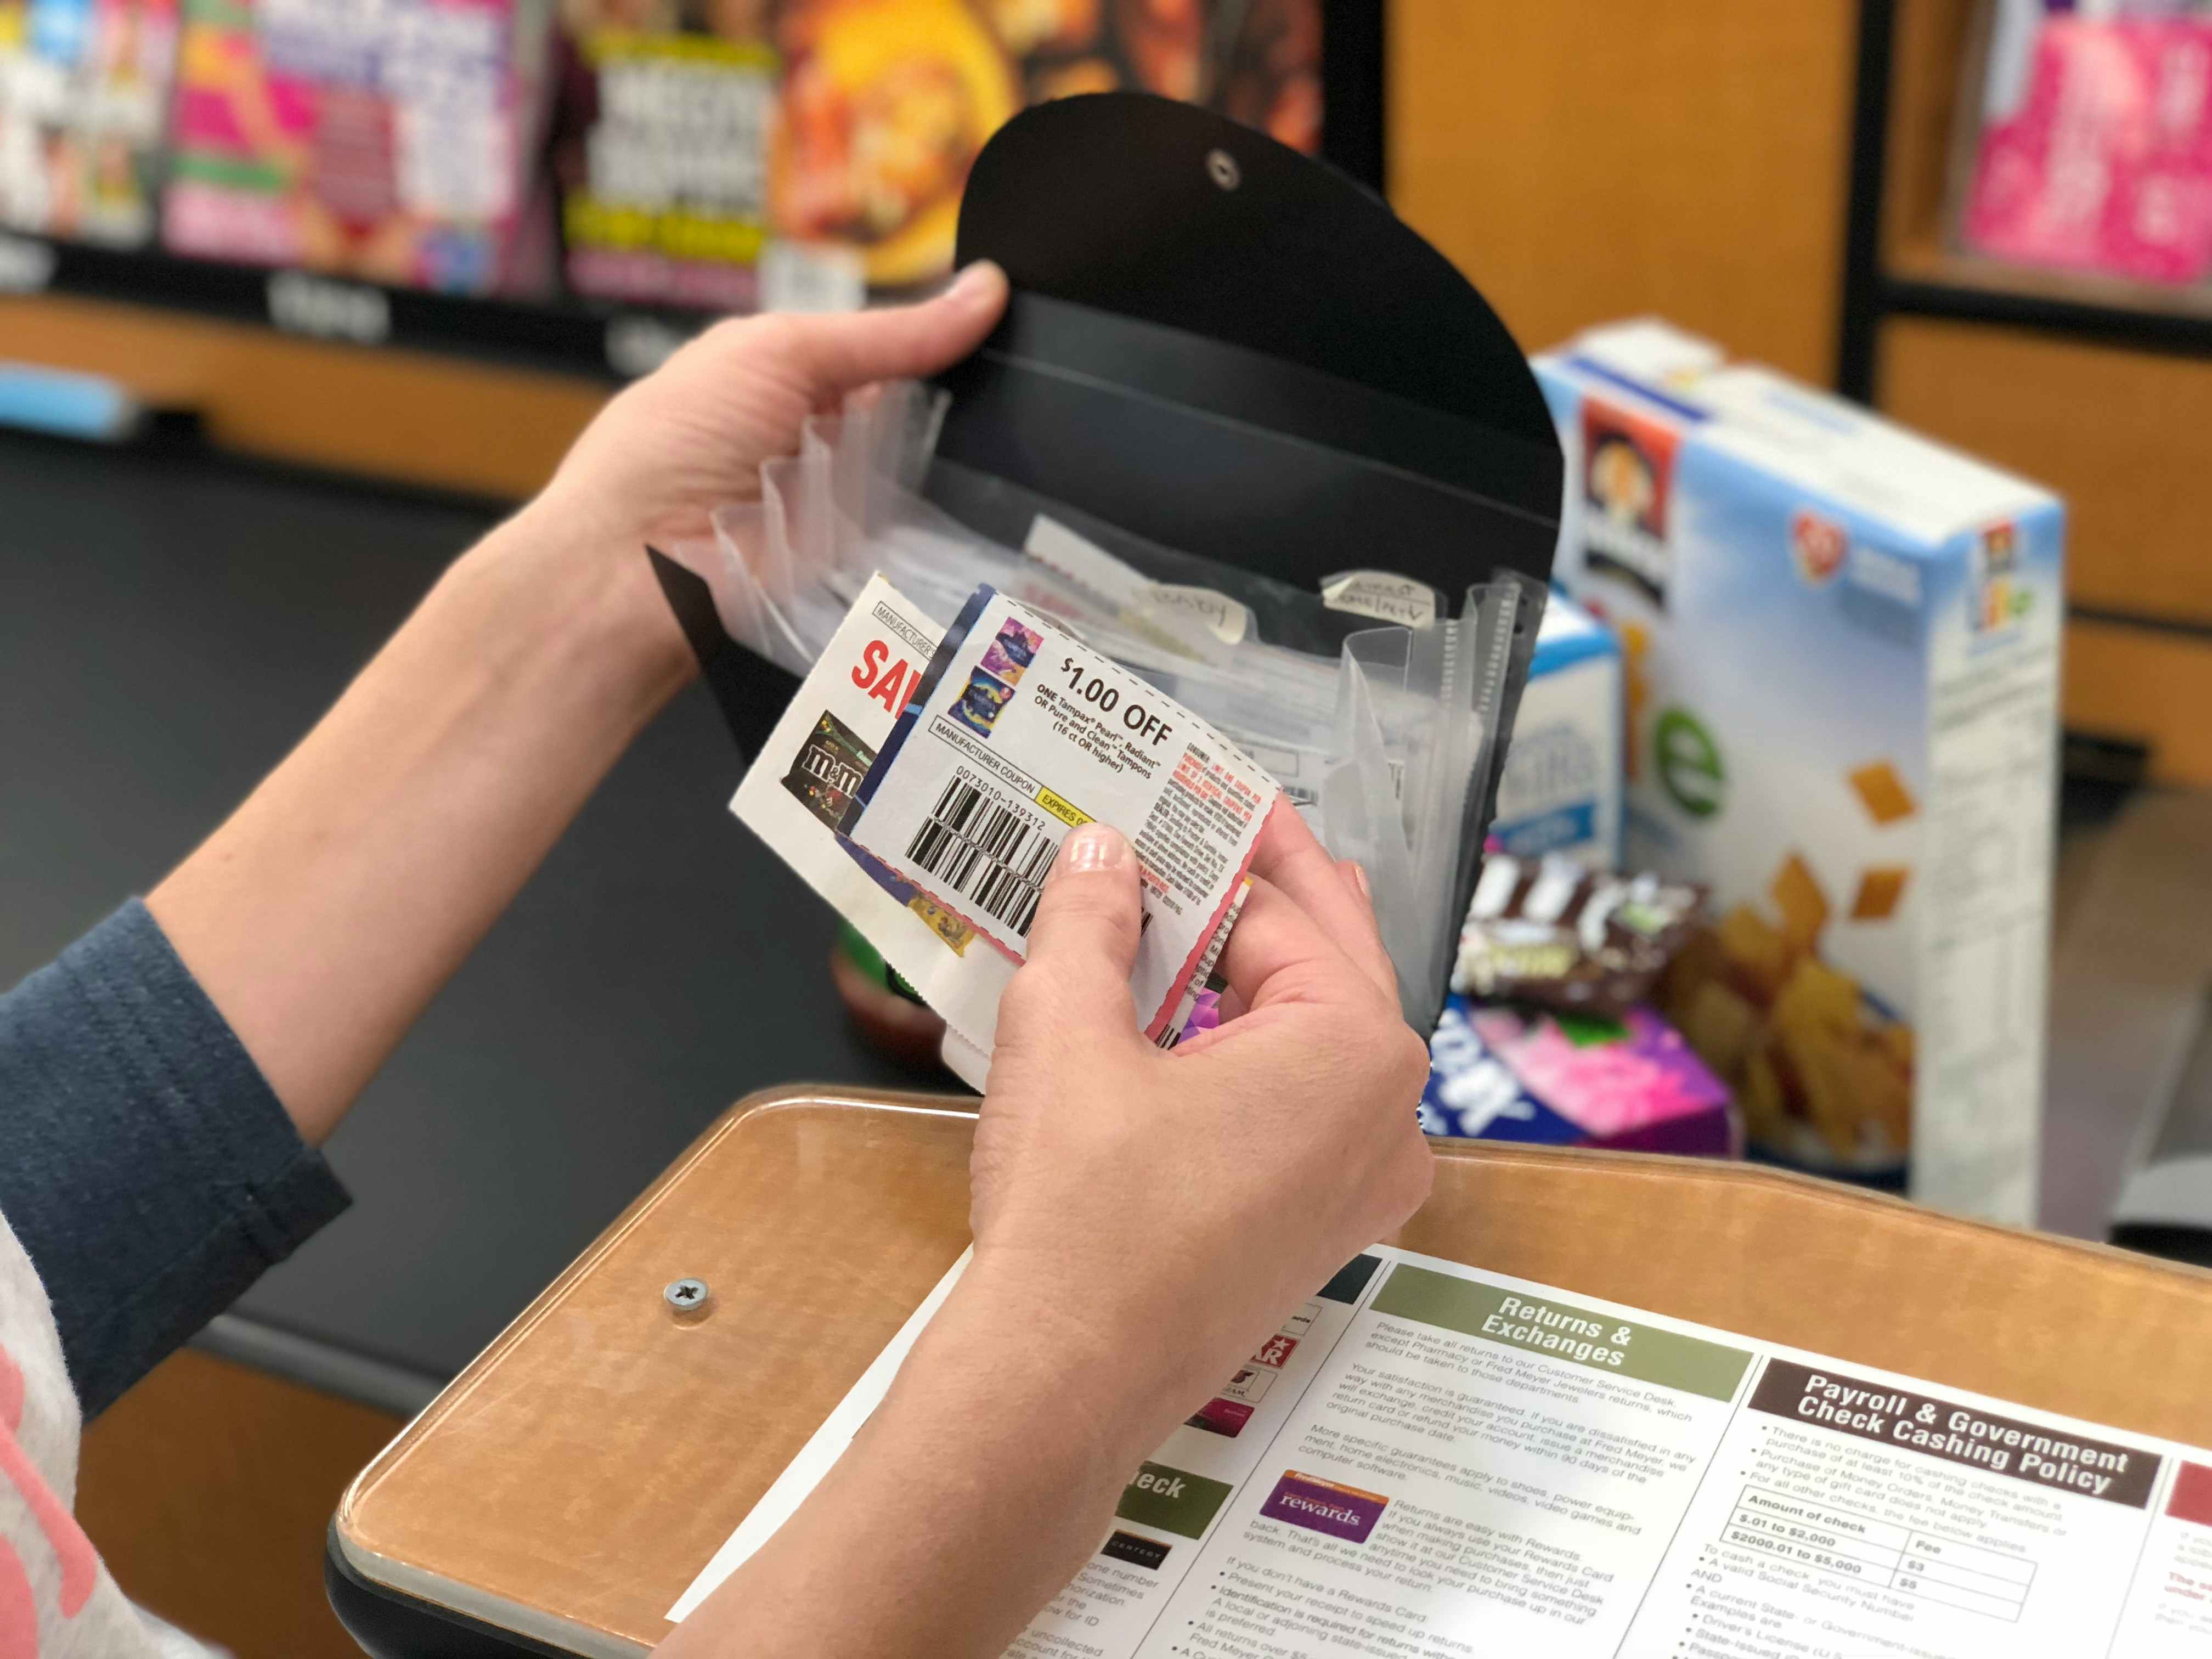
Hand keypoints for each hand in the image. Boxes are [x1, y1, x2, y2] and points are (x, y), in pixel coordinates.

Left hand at [535, 262, 1009, 556]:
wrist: (634, 570)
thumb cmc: (673, 446)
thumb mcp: (783, 352)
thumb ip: (888, 333)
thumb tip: (985, 289)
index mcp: (792, 374)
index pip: (894, 349)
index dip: (949, 339)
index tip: (1010, 323)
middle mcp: (820, 439)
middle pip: (923, 415)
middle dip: (967, 403)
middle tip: (1016, 390)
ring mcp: (842, 508)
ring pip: (932, 480)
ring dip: (960, 468)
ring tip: (1008, 451)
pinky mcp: (857, 573)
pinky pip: (923, 545)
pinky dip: (946, 531)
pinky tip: (980, 513)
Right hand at [963, 805, 1433, 1431]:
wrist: (1060, 1383)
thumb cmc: (1081, 1213)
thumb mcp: (1068, 1030)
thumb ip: (1092, 919)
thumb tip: (1101, 851)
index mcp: (1357, 1048)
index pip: (1280, 911)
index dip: (1213, 849)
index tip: (1177, 797)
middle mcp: (1388, 1114)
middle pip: (1323, 960)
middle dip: (1253, 893)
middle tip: (1196, 822)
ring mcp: (1363, 1180)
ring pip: (1311, 1034)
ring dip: (1242, 973)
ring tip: (1172, 911)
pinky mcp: (1321, 1225)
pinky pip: (1299, 1103)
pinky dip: (1243, 1049)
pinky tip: (1177, 1020)